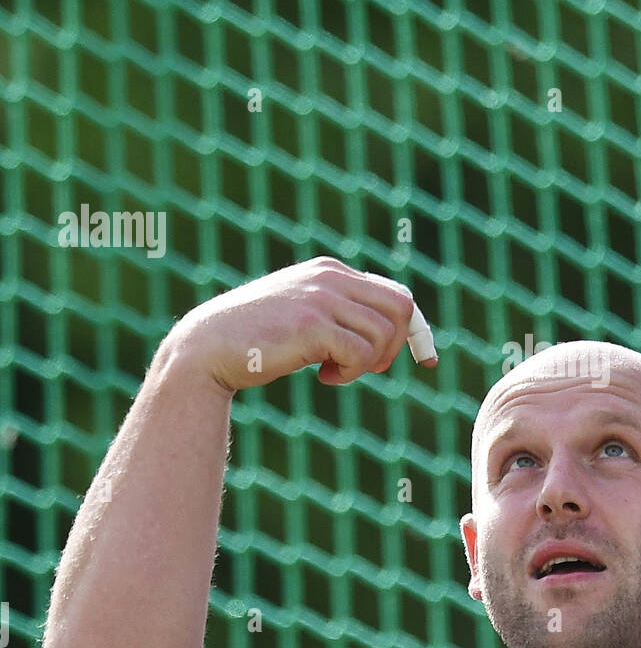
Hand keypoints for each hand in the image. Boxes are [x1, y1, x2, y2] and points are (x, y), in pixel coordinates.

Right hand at [165, 257, 432, 393]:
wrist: (206, 348)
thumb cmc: (255, 340)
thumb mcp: (303, 317)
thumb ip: (339, 316)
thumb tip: (387, 340)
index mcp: (329, 271)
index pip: (394, 294)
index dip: (415, 329)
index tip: (426, 359)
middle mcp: (329, 277)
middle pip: (400, 307)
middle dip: (394, 345)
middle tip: (367, 368)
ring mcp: (320, 298)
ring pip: (382, 334)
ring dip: (366, 363)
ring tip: (332, 370)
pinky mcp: (312, 324)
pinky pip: (360, 353)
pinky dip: (349, 372)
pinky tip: (322, 376)